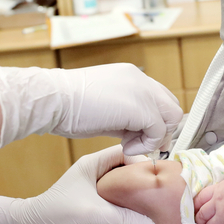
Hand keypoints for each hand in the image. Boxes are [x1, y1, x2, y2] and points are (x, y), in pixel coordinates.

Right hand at [0, 63, 182, 153]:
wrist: (52, 100)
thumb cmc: (67, 107)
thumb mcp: (103, 109)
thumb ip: (125, 118)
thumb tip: (138, 135)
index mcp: (130, 76)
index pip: (160, 98)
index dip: (157, 122)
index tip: (143, 139)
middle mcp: (140, 80)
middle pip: (171, 107)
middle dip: (161, 131)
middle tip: (142, 146)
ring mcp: (142, 91)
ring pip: (171, 118)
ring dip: (154, 138)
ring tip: (130, 146)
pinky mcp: (141, 108)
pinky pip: (159, 131)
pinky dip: (146, 144)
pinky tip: (125, 146)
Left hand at [0, 145, 155, 223]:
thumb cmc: (55, 215)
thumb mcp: (92, 214)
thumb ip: (123, 217)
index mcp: (94, 164)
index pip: (128, 153)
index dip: (144, 163)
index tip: (159, 178)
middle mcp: (96, 172)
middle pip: (128, 170)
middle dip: (144, 180)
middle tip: (161, 193)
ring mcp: (95, 187)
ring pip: (125, 186)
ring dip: (137, 195)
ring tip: (152, 206)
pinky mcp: (94, 203)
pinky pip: (119, 200)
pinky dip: (129, 206)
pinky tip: (138, 217)